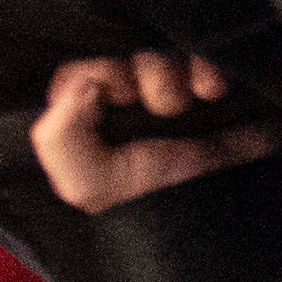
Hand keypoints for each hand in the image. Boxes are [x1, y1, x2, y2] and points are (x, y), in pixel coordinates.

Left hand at [26, 53, 281, 214]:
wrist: (222, 225)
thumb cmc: (151, 209)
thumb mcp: (90, 183)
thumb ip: (59, 137)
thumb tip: (78, 84)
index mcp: (93, 126)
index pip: (85, 75)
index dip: (102, 74)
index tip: (122, 93)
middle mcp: (132, 112)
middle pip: (134, 60)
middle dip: (151, 74)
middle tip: (165, 107)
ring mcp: (177, 103)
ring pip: (172, 57)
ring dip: (184, 71)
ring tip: (198, 99)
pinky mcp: (214, 97)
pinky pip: (211, 61)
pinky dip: (213, 68)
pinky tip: (216, 91)